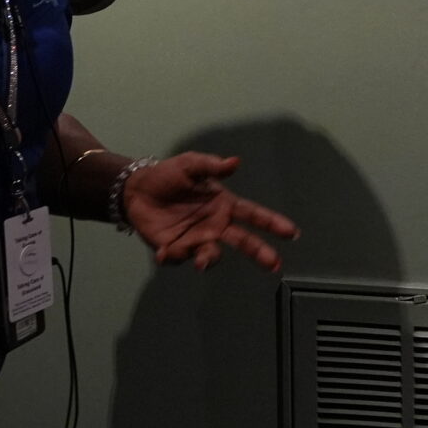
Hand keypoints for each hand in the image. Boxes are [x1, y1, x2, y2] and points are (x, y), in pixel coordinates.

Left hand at [123, 152, 300, 272]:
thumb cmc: (168, 175)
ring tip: (200, 261)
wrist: (136, 190)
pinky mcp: (175, 249)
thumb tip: (236, 162)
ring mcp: (196, 239)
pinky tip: (163, 251)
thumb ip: (212, 165)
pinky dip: (172, 257)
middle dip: (259, 252)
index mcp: (223, 205)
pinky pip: (179, 258)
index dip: (272, 223)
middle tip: (274, 265)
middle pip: (242, 241)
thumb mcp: (190, 165)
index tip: (291, 232)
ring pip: (210, 255)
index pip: (253, 215)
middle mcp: (215, 225)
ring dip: (207, 258)